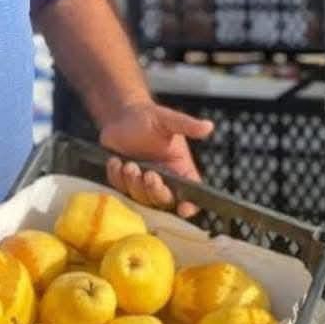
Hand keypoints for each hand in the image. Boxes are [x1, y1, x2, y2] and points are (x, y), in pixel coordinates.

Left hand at [99, 101, 213, 217]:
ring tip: (129, 165)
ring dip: (134, 183)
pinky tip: (115, 161)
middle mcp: (164, 181)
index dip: (189, 206)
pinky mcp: (123, 182)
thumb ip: (186, 125)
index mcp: (180, 170)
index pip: (191, 194)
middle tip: (149, 175)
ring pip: (140, 197)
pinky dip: (117, 176)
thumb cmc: (148, 118)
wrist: (121, 115)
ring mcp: (142, 184)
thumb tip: (208, 126)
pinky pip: (120, 188)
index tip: (183, 208)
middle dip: (156, 190)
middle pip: (164, 201)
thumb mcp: (167, 119)